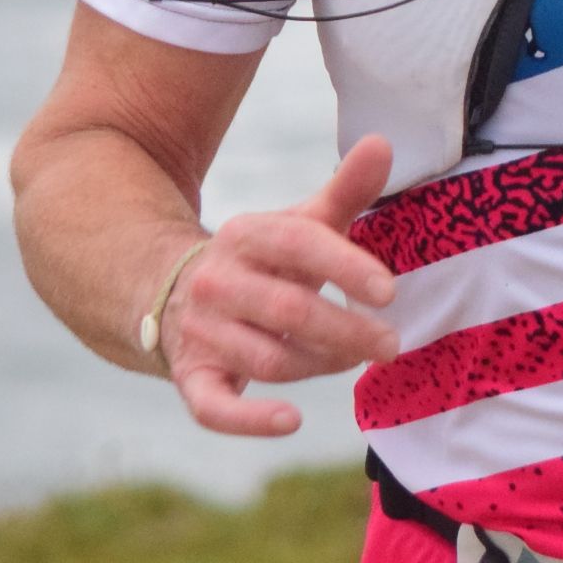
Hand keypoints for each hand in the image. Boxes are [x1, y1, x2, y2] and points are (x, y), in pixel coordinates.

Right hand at [161, 135, 402, 436]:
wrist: (171, 292)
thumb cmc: (263, 261)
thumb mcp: (299, 224)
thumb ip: (345, 191)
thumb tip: (384, 141)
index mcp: (246, 235)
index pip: (299, 245)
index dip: (345, 267)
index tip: (389, 291)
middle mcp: (217, 282)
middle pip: (288, 311)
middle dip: (346, 330)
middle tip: (391, 344)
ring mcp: (200, 332)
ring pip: (267, 359)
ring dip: (320, 365)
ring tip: (354, 360)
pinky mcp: (192, 378)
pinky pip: (213, 408)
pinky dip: (250, 419)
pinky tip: (291, 420)